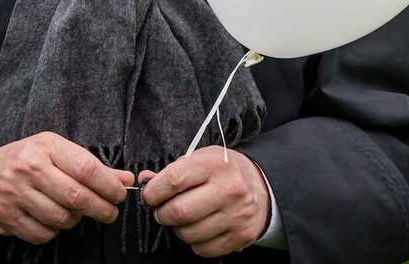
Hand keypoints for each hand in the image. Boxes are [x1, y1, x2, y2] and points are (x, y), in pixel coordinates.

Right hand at [0, 132, 133, 244]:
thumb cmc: (25, 161)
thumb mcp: (55, 153)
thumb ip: (90, 166)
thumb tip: (125, 179)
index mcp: (45, 146)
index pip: (86, 168)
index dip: (108, 185)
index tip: (119, 194)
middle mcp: (28, 168)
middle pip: (76, 196)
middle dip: (100, 208)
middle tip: (109, 212)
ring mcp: (15, 193)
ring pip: (61, 218)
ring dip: (76, 220)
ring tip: (76, 212)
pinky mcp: (6, 217)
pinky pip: (43, 233)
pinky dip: (54, 231)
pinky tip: (52, 219)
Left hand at [138, 147, 269, 257]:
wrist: (262, 186)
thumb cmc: (226, 171)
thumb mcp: (202, 159)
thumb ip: (173, 170)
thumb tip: (146, 180)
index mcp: (216, 164)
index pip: (174, 179)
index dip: (154, 191)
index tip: (150, 195)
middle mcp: (229, 189)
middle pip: (179, 211)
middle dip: (161, 213)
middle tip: (162, 210)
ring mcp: (236, 215)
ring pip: (188, 233)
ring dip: (178, 229)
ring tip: (184, 218)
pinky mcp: (240, 236)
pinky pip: (202, 249)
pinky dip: (194, 242)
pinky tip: (200, 227)